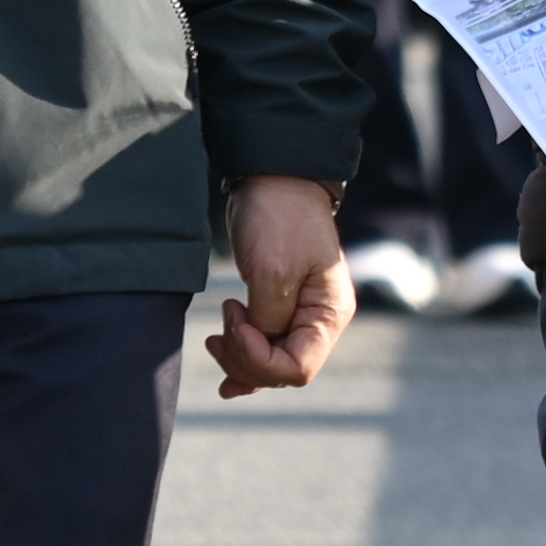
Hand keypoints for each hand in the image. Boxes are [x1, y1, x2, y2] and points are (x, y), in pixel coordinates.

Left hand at [210, 178, 350, 396]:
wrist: (273, 176)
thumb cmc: (278, 219)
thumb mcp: (272, 273)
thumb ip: (268, 321)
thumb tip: (258, 350)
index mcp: (329, 313)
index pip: (298, 368)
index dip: (260, 361)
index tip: (236, 327)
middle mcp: (321, 319)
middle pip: (283, 369)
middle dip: (246, 359)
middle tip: (219, 332)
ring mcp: (301, 313)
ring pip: (271, 360)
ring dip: (239, 357)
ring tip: (215, 337)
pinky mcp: (280, 303)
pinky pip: (265, 343)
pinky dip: (243, 354)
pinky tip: (224, 361)